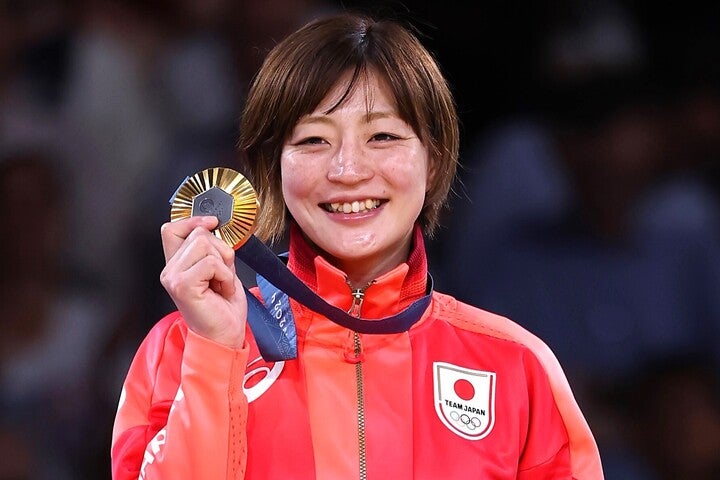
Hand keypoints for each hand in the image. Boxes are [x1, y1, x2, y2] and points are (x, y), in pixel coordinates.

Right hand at [160, 216, 246, 347]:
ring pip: (205, 245)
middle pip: (198, 234)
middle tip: (222, 276)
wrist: (224, 337)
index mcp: (177, 265)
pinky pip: (211, 263)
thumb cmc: (223, 308)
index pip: (172, 229)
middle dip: (220, 251)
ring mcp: (173, 278)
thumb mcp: (220, 270)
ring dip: (224, 265)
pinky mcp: (183, 285)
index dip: (193, 220)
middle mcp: (170, 270)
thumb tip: (215, 228)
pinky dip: (225, 276)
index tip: (213, 222)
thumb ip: (213, 250)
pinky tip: (221, 290)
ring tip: (221, 284)